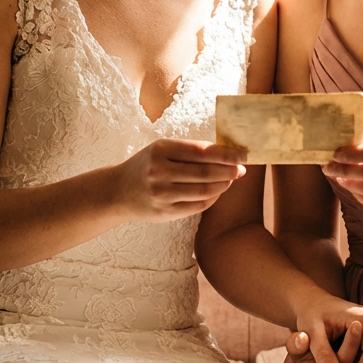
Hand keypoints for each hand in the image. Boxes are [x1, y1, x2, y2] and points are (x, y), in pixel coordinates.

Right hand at [112, 139, 245, 222]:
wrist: (119, 191)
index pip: (202, 151)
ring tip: (231, 179)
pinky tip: (217, 191)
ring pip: (204, 190)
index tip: (243, 154)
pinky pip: (197, 206)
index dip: (226, 154)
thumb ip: (190, 150)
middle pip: (205, 172)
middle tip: (242, 169)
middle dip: (229, 170)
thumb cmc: (147, 165)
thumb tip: (227, 153)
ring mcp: (161, 194)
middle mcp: (159, 172)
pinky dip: (212, 198)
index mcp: (160, 150)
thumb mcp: (162, 150)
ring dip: (223, 185)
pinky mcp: (164, 212)